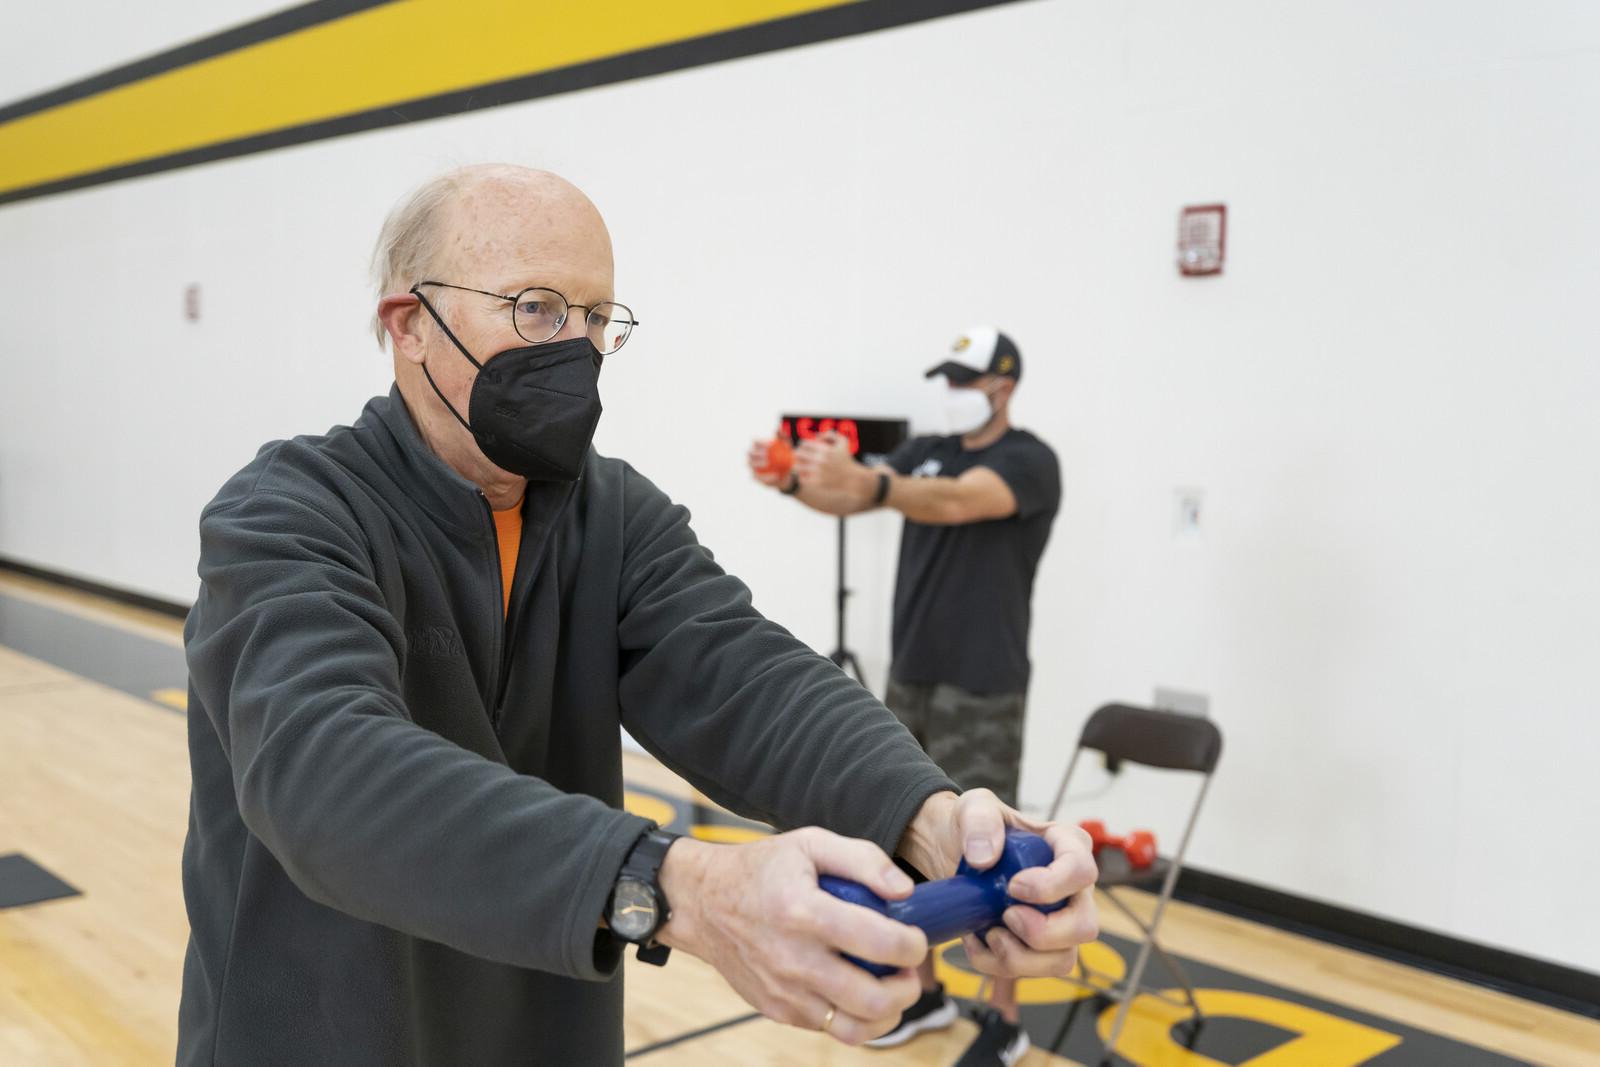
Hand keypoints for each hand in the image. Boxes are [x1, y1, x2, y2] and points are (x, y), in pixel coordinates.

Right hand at [658, 828, 927, 1044]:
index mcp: (804, 912)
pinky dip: (856, 1017)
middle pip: (872, 999)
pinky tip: (859, 991)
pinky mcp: (778, 1010)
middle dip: (907, 988)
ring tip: (891, 988)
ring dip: (887, 1013)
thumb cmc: (761, 870)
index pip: (878, 943)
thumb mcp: (810, 844)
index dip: (912, 946)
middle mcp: (794, 959)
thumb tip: (904, 891)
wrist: (703, 904)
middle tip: (909, 970)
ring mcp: (784, 992)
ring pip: (855, 1028)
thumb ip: (863, 859)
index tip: (917, 938)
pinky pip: (830, 1028)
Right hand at [746, 439, 784, 487]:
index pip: (755, 442)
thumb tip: (779, 429)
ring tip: (767, 465)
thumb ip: (783, 437)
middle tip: (766, 456)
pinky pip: (759, 478)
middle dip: (756, 453)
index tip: (769, 446)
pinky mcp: (755, 477)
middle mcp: (752, 456)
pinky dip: (766, 478)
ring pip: (751, 465)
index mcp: (757, 446)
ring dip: (757, 465)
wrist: (786, 471)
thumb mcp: (786, 446)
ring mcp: (752, 466)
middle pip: (750, 453)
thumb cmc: (785, 455)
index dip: (760, 443)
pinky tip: (775, 477)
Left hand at [793, 432, 868, 495]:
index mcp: (825, 450)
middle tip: (802, 457)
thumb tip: (816, 436)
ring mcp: (817, 472)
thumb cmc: (846, 459)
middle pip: (798, 454)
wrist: (852, 478)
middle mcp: (820, 461)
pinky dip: (802, 476)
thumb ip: (830, 434)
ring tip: (802, 466)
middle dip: (799, 454)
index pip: (804, 444)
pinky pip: (801, 478)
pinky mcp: (816, 483)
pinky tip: (807, 475)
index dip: (803, 445)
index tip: (806, 449)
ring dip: (799, 465)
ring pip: (797, 466)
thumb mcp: (843, 441)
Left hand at [898, 790, 1098, 978]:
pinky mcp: (1039, 947)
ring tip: (989, 933)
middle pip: (1084, 926)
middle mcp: (1073, 889)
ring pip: (1063, 959)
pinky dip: (999, 964)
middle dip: (1043, 933)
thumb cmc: (976, 828)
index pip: (1082, 871)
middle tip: (1006, 917)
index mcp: (1068, 846)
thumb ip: (980, 821)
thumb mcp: (974, 807)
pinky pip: (1032, 971)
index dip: (1052, 886)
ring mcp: (1060, 921)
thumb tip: (985, 858)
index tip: (1014, 887)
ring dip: (1021, 957)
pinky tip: (978, 940)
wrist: (953, 854)